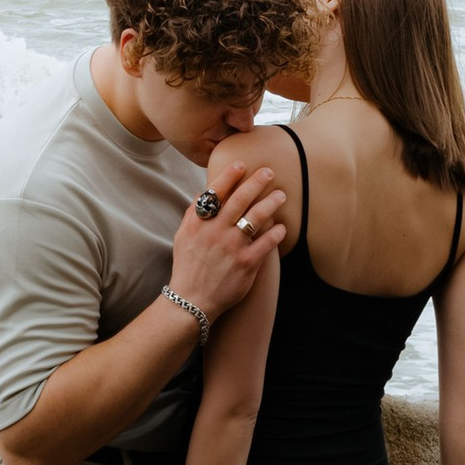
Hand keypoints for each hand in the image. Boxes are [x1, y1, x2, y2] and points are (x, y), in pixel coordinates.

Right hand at [169, 161, 287, 321]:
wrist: (191, 300)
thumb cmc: (188, 266)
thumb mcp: (182, 236)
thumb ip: (193, 213)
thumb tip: (205, 192)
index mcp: (199, 223)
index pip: (216, 192)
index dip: (230, 175)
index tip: (241, 164)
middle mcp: (215, 232)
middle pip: (240, 200)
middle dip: (256, 182)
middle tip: (269, 172)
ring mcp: (232, 248)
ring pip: (256, 217)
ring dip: (271, 203)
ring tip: (281, 195)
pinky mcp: (246, 264)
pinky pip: (266, 243)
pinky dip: (276, 232)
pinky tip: (282, 227)